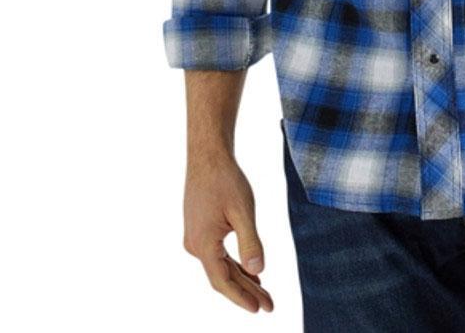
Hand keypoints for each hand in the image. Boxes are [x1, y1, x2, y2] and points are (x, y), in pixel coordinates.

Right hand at [182, 148, 274, 313]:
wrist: (208, 155)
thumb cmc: (225, 179)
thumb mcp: (243, 211)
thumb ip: (250, 242)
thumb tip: (259, 272)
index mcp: (204, 244)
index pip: (223, 281)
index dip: (241, 297)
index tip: (259, 309)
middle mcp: (195, 245)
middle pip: (222, 276)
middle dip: (246, 292)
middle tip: (269, 305)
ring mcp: (195, 237)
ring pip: (220, 266)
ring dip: (240, 279)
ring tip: (262, 293)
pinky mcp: (199, 229)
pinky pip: (217, 254)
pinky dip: (233, 264)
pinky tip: (249, 271)